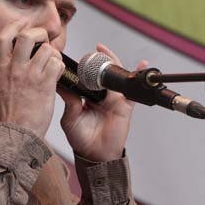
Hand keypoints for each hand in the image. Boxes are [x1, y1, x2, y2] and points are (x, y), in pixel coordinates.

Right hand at [0, 22, 64, 137]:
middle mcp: (14, 69)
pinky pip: (57, 65)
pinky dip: (60, 67)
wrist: (15, 135)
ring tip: (53, 65)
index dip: (15, 26)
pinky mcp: (45, 85)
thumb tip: (6, 68)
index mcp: (1, 69)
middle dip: (39, 33)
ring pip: (47, 50)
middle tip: (45, 41)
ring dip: (54, 54)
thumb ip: (3, 76)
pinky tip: (57, 76)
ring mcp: (30, 76)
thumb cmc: (8, 118)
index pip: (3, 37)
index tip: (24, 24)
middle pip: (27, 36)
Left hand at [58, 44, 147, 161]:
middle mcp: (100, 95)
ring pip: (116, 77)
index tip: (78, 56)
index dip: (83, 65)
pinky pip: (134, 90)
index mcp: (86, 97)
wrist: (95, 154)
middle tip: (95, 50)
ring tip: (107, 52)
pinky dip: (139, 77)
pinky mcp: (125, 105)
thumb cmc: (81, 139)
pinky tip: (142, 66)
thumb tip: (61, 83)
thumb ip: (69, 101)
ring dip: (114, 63)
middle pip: (102, 73)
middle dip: (100, 59)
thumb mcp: (70, 118)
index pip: (86, 77)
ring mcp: (114, 99)